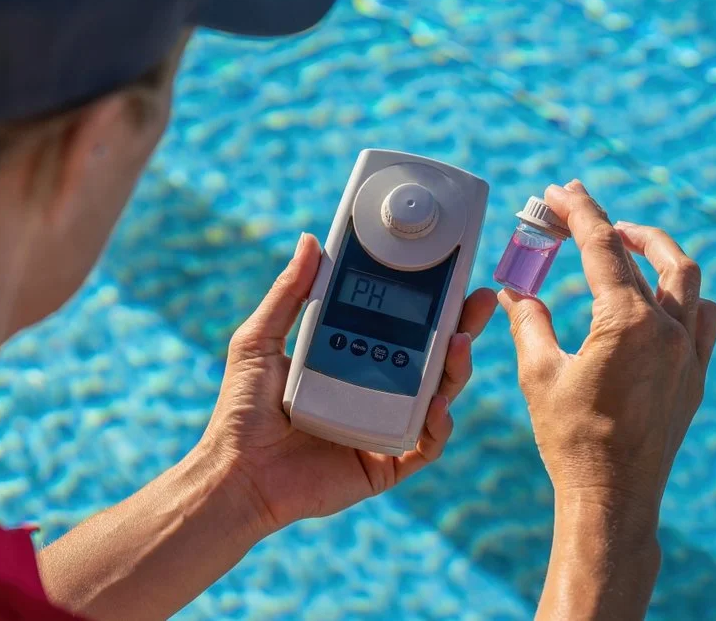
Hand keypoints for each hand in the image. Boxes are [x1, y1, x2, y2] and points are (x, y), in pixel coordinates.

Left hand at [200, 232, 496, 534]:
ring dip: (456, 370)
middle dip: (461, 327)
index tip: (447, 273)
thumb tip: (310, 242)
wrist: (237, 473)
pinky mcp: (386, 463)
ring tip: (461, 343)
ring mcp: (382, 426)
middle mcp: (372, 389)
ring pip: (437, 395)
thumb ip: (288, 293)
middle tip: (478, 300)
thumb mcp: (261, 340)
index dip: (426, 301)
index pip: (398, 324)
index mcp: (350, 357)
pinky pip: (425, 444)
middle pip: (430, 356)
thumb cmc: (242, 410)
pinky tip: (436, 404)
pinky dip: (437, 425)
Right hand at [499, 180, 715, 526]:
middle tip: (590, 220)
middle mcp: (669, 331)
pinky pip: (704, 320)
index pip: (602, 247)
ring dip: (662, 258)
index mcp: (626, 322)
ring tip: (629, 253)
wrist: (612, 497)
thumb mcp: (539, 373)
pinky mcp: (696, 378)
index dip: (579, 212)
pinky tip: (657, 305)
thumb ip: (528, 321)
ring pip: (692, 283)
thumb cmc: (571, 438)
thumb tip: (513, 291)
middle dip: (625, 228)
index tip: (560, 190)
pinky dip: (684, 298)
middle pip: (659, 254)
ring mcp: (690, 355)